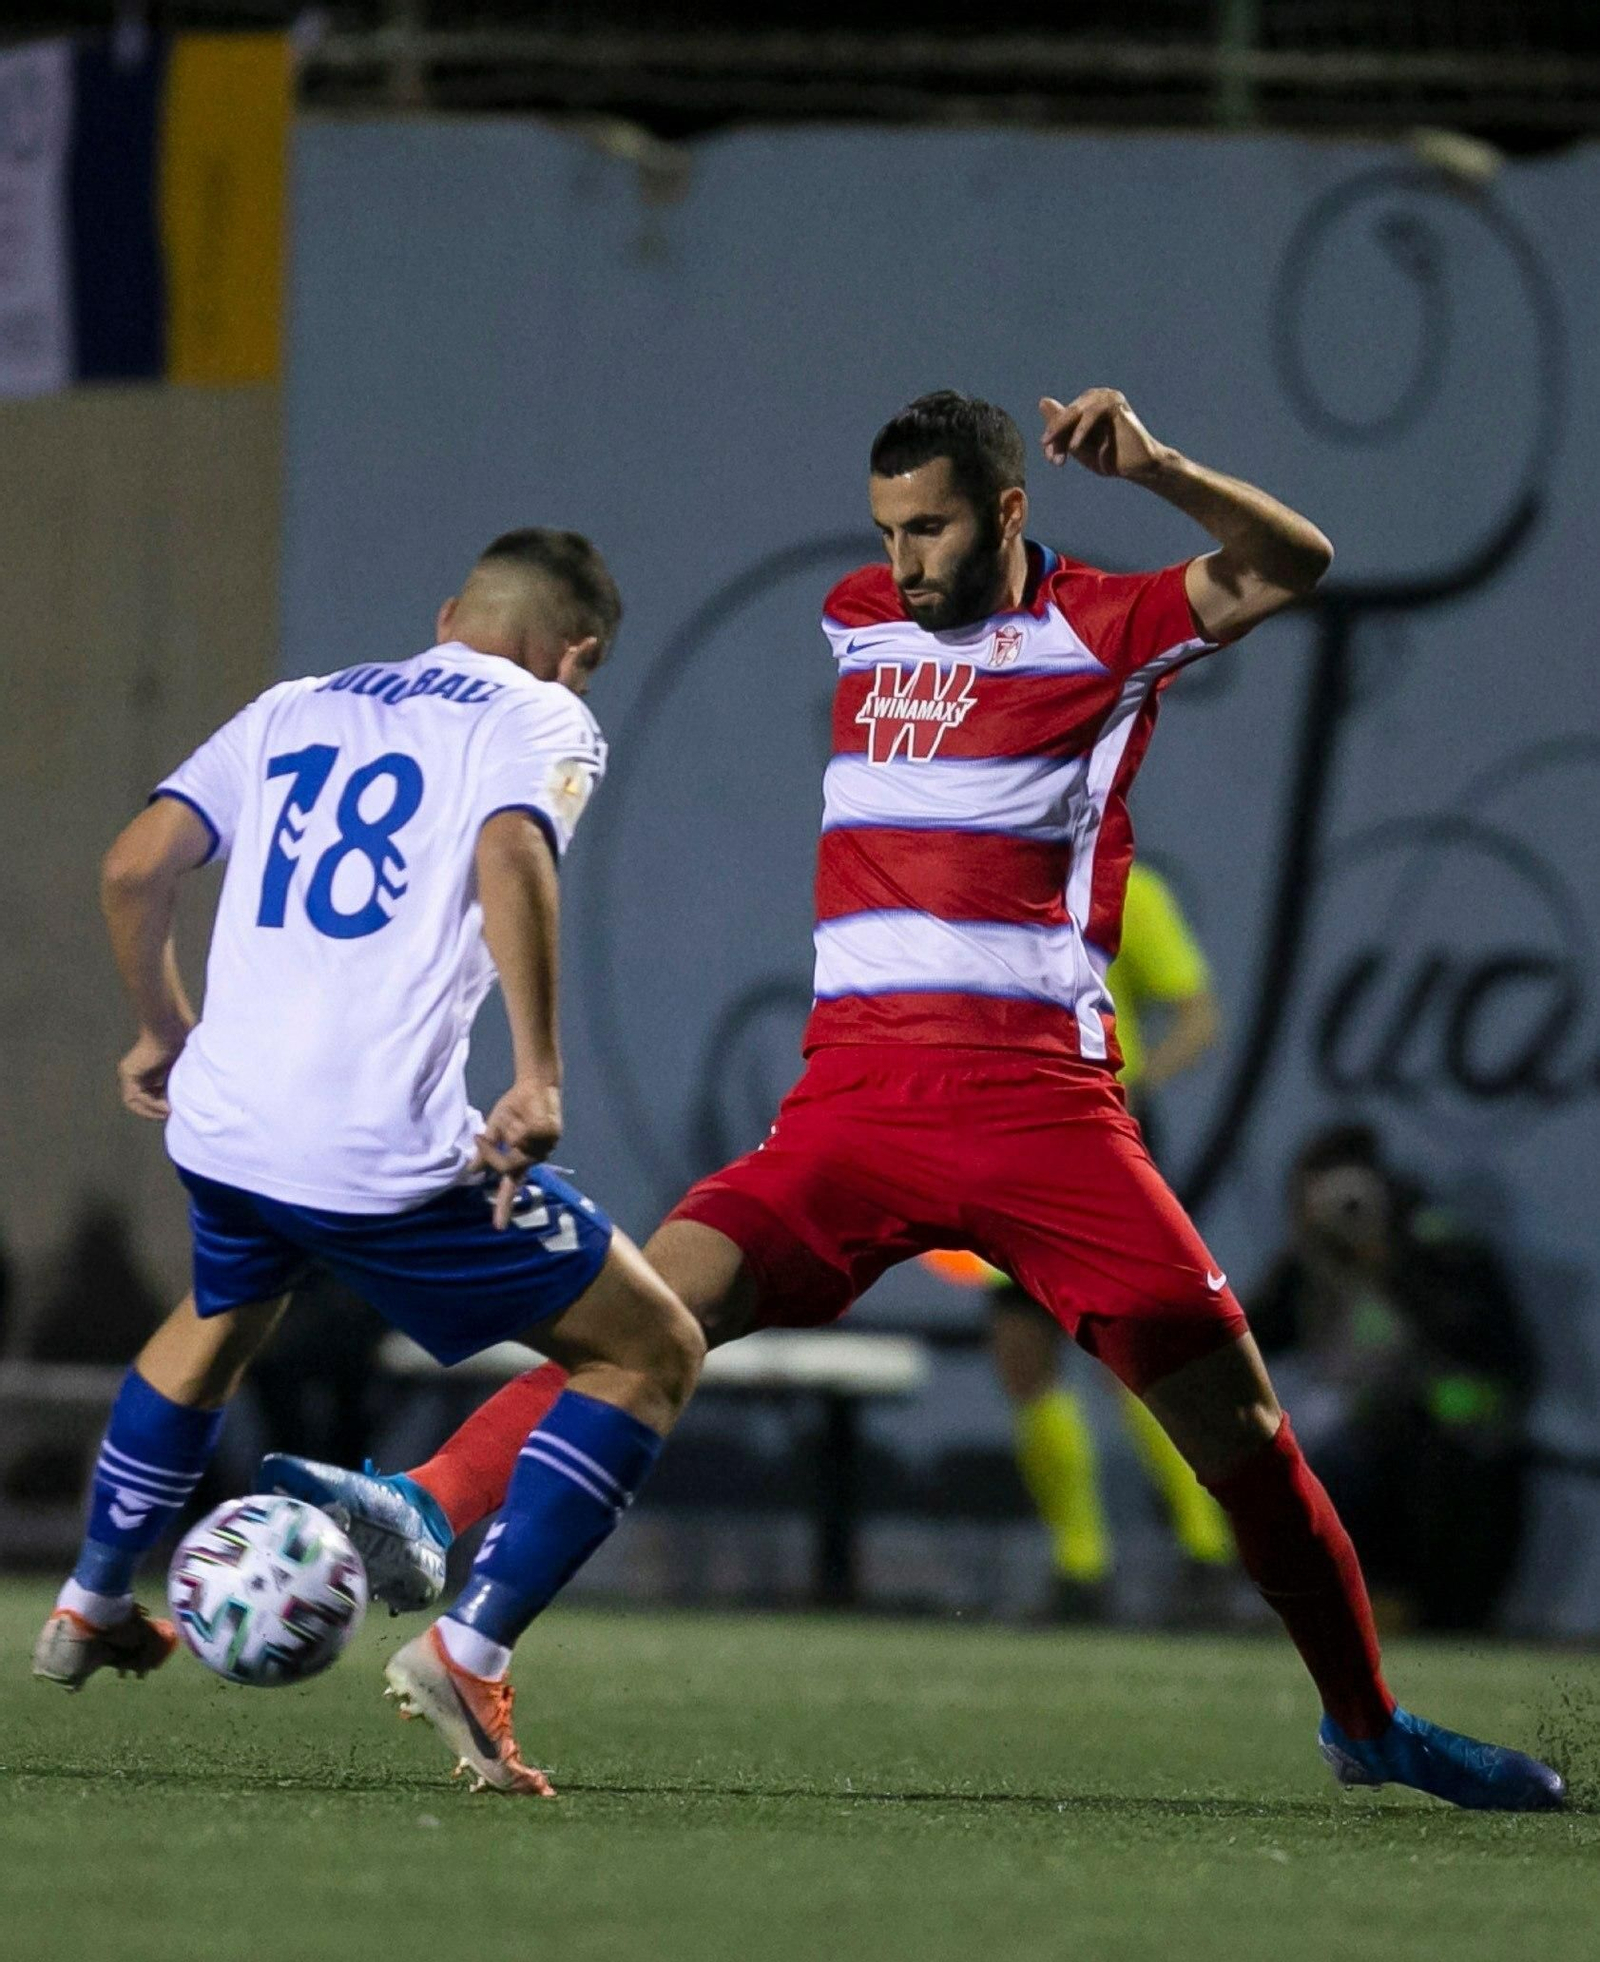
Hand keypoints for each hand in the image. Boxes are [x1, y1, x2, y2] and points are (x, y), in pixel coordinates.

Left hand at [118, 1025, 189, 1119]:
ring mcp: (132, 1072)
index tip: (179, 1108)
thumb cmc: (184, 1037)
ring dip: (152, 1110)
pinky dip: (147, 1105)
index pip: (155, 1093)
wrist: (171, 1025)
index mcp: (155, 1068)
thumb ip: (186, 1078)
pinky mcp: (128, 1073)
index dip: (166, 1103)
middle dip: (159, 1109)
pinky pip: (132, 1098)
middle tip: (173, 1113)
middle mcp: (141, 1071)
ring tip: (168, 1112)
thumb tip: (195, 1100)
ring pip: (137, 1100)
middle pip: (146, 1098)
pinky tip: (162, 1106)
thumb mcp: (188, 1063)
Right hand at [471, 1076, 562, 1227]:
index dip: (504, 1206)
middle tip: (479, 1138)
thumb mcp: (495, 1129)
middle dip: (492, 1153)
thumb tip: (471, 1170)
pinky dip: (520, 1122)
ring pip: (517, 1148)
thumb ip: (487, 1150)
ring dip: (509, 1131)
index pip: (511, 1186)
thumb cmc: (515, 1106)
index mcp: (521, 1159)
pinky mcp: (552, 1134)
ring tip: (516, 1116)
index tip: (499, 1226)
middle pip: (508, 1166)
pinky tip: (527, 1113)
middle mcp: (535, 1157)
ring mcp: (546, 1147)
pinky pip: (526, 1134)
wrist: (534, 1084)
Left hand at [1039, 389, 1169, 480]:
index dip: (1053, 438)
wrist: (1139, 467)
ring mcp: (1106, 396)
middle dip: (1056, 437)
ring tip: (1061, 456)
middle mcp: (1095, 396)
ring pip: (1075, 412)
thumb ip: (1060, 428)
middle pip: (1066, 414)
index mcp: (1085, 405)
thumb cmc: (1109, 458)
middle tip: (1052, 458)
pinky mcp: (1115, 403)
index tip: (1052, 459)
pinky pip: (1092, 414)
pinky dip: (1081, 431)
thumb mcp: (1077, 446)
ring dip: (1064, 434)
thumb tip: (1042, 400)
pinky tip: (1074, 447)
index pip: (1061, 418)